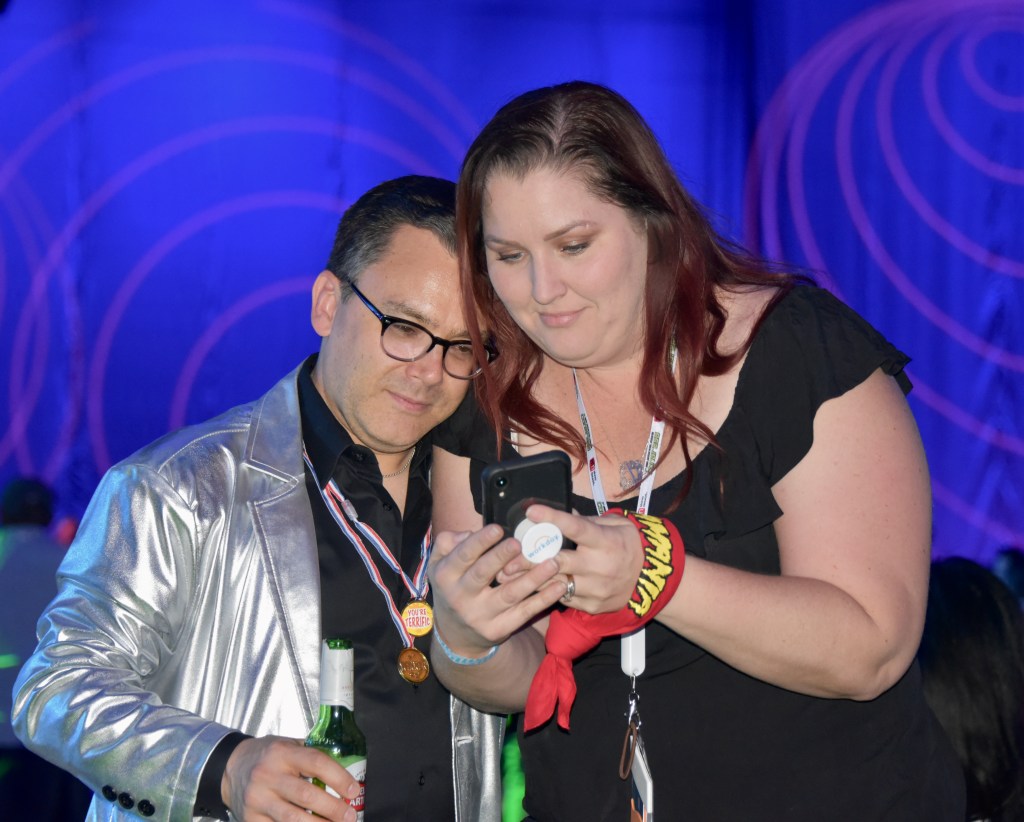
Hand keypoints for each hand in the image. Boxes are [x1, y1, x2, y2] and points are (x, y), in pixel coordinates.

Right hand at [221, 736, 359, 820]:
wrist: (230, 768)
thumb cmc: (266, 756)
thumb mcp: (287, 745)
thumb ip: (310, 755)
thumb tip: (345, 769)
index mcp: (282, 753)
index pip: (316, 763)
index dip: (338, 777)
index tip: (353, 790)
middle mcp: (268, 776)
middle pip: (307, 795)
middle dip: (333, 809)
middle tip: (350, 816)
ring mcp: (257, 800)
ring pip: (293, 819)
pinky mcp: (251, 819)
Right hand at [429, 525, 564, 655]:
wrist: (456, 634)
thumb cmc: (453, 586)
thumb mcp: (439, 563)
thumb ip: (448, 542)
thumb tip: (468, 533)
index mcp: (446, 575)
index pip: (462, 556)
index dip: (480, 542)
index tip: (498, 528)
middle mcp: (460, 597)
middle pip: (482, 574)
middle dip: (501, 557)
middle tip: (520, 543)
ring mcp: (480, 615)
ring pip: (510, 595)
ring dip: (533, 578)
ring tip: (553, 562)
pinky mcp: (499, 629)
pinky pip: (524, 613)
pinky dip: (543, 600)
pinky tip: (560, 586)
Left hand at [515, 505, 642, 614]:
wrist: (651, 579)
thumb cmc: (627, 544)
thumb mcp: (614, 525)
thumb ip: (586, 520)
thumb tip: (560, 510)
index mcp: (605, 541)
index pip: (575, 528)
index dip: (552, 518)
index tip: (531, 511)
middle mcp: (600, 567)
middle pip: (557, 562)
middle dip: (529, 559)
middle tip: (507, 555)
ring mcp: (596, 590)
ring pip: (556, 584)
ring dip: (532, 578)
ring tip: (508, 573)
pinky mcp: (593, 606)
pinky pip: (564, 598)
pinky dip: (549, 591)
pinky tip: (532, 585)